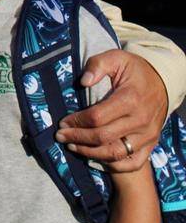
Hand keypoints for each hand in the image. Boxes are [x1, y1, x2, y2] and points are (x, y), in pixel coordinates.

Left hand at [55, 49, 167, 171]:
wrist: (162, 82)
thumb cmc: (134, 69)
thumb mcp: (116, 58)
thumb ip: (97, 66)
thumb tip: (82, 81)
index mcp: (130, 99)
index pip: (97, 117)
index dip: (77, 121)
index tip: (62, 122)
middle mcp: (140, 121)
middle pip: (103, 137)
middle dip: (78, 138)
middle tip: (60, 136)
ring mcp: (147, 135)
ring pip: (115, 153)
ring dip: (90, 153)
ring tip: (72, 147)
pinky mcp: (151, 144)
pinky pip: (132, 163)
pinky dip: (113, 165)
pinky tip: (95, 157)